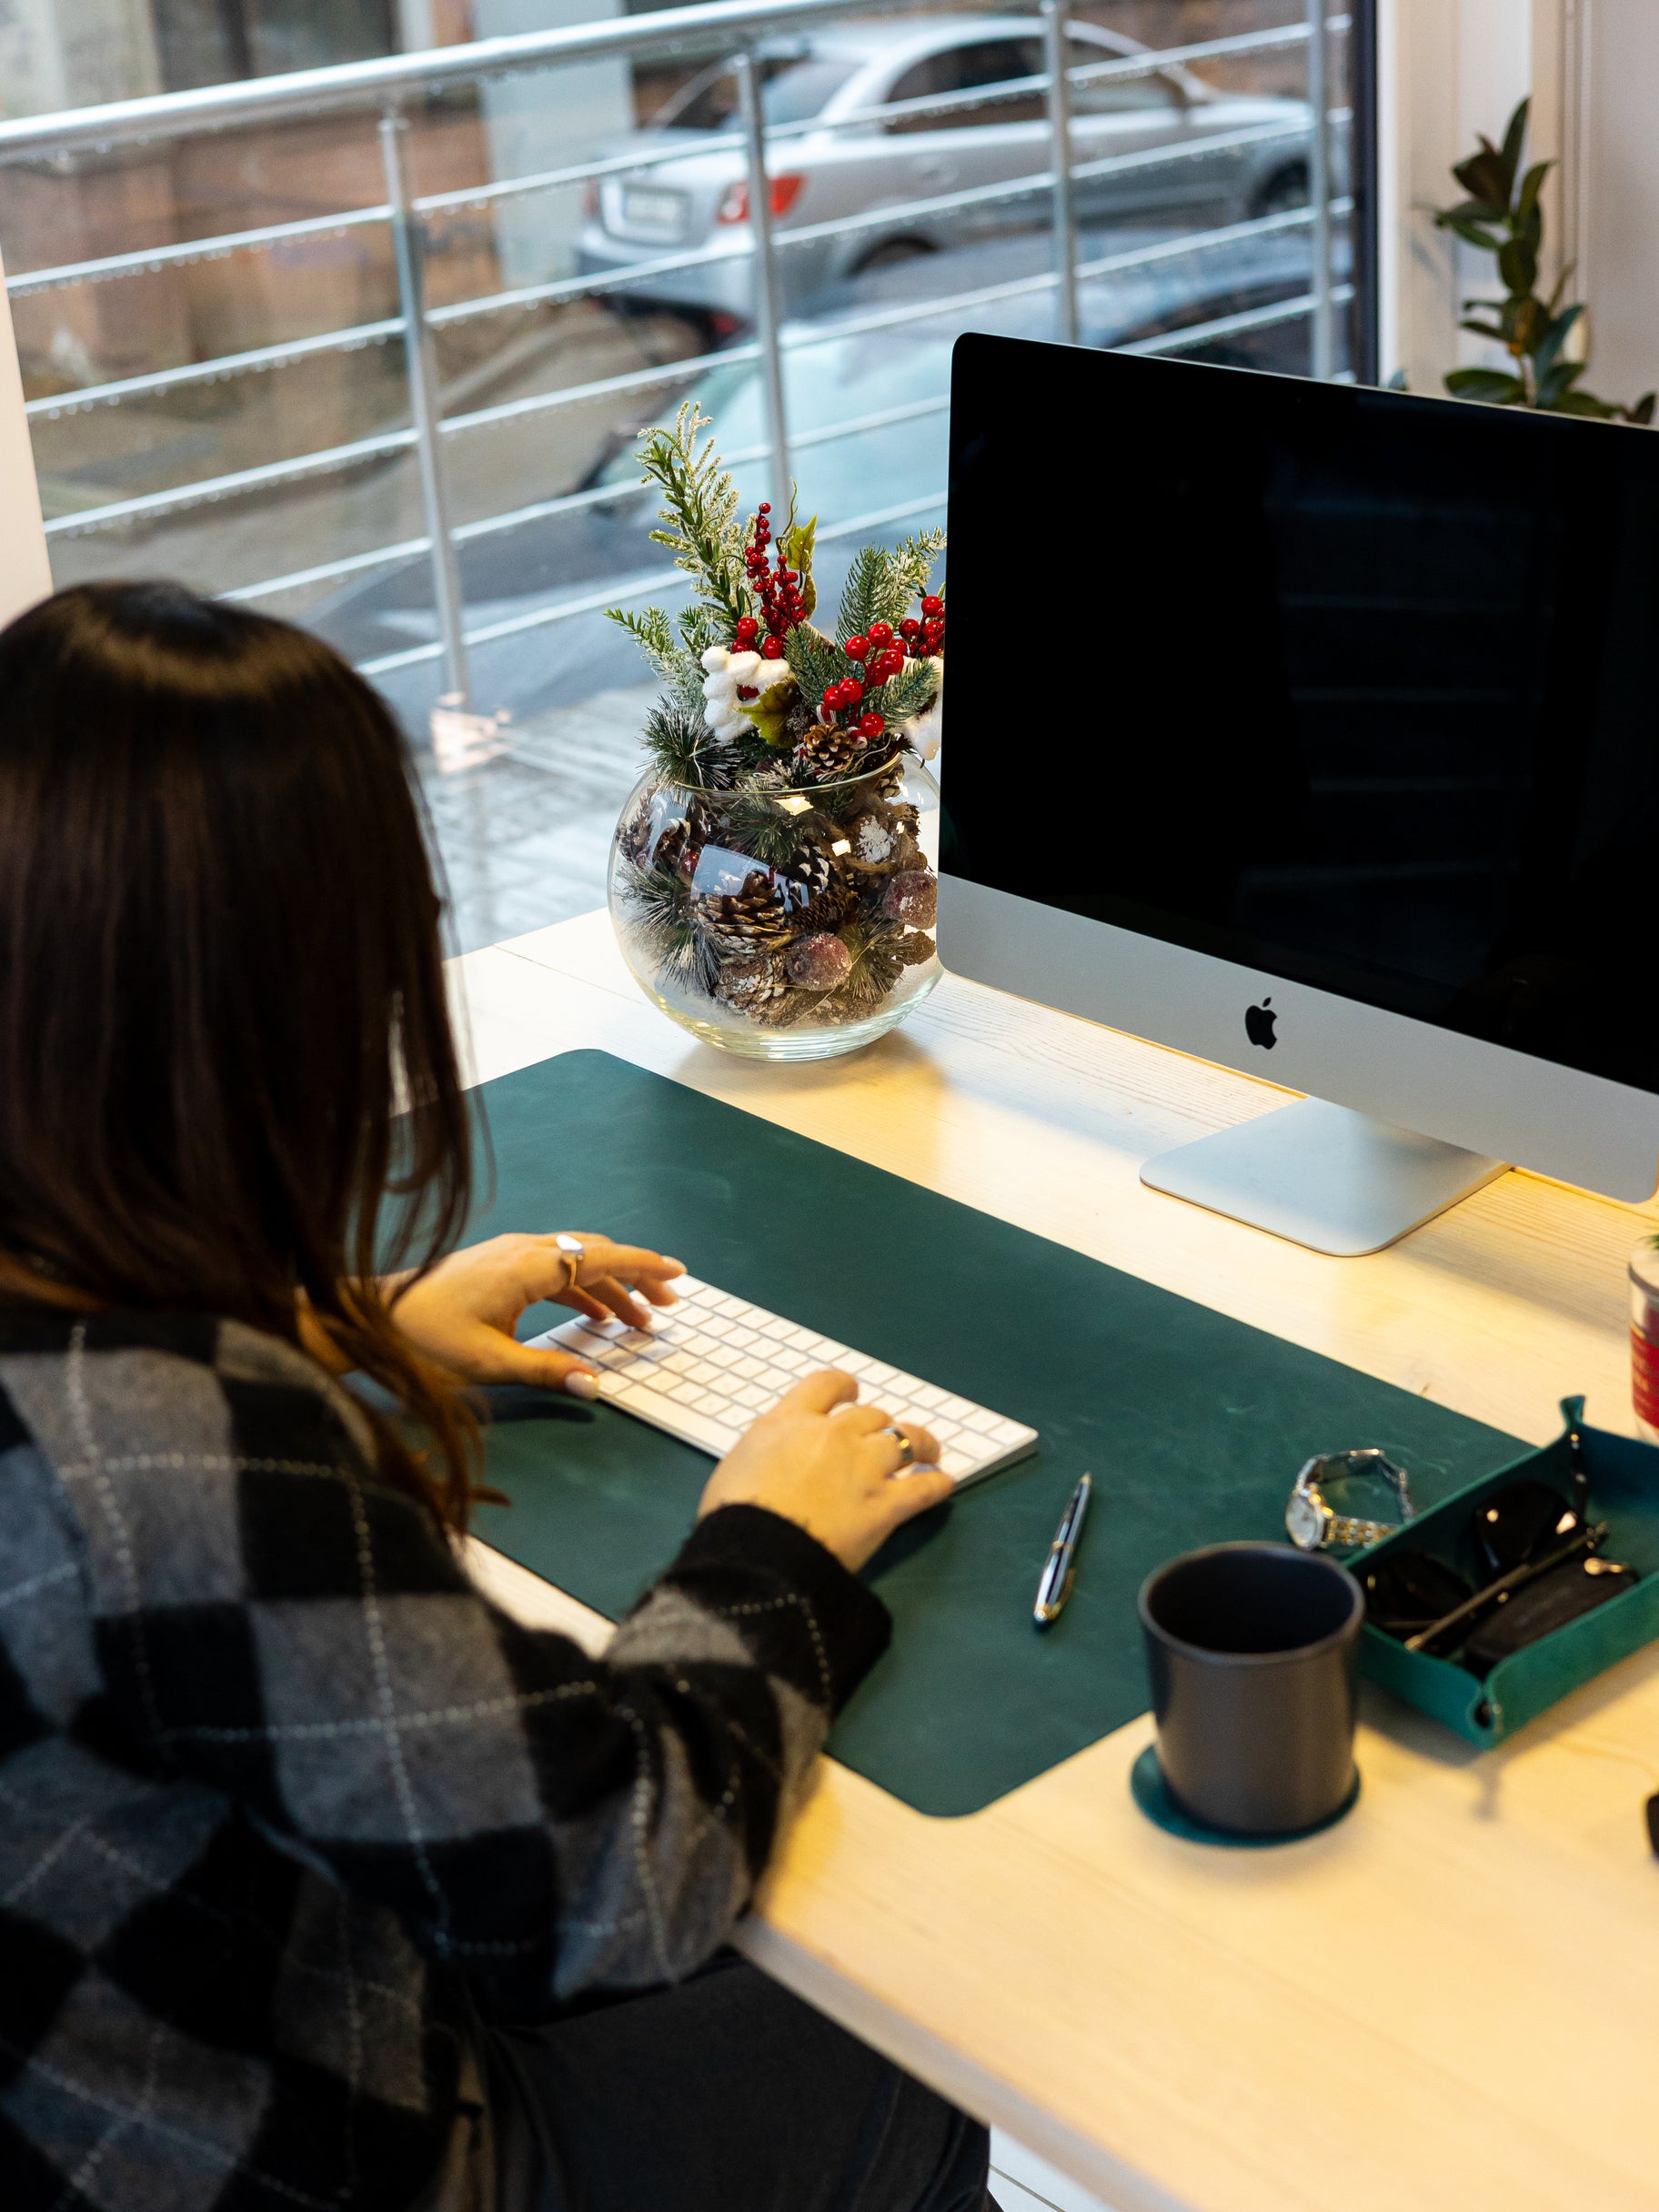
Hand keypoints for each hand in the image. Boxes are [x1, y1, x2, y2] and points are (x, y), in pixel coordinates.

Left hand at [386, 1232, 683, 1396]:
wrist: (370, 1319)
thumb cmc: (424, 1339)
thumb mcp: (489, 1363)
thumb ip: (547, 1372)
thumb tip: (595, 1387)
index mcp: (528, 1267)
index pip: (601, 1258)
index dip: (643, 1265)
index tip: (678, 1273)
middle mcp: (524, 1250)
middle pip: (595, 1254)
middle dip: (636, 1277)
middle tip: (668, 1305)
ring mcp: (509, 1254)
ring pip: (575, 1262)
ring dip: (610, 1287)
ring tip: (637, 1320)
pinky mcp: (497, 1265)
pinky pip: (554, 1269)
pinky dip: (582, 1289)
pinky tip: (593, 1317)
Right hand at [697, 1371, 950, 1572]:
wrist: (755, 1554)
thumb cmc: (733, 1514)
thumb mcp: (736, 1464)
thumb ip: (766, 1449)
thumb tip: (775, 1455)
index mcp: (791, 1420)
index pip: (826, 1384)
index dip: (844, 1386)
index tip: (851, 1392)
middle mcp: (833, 1435)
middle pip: (871, 1414)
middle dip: (879, 1423)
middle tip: (882, 1435)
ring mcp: (863, 1468)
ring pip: (905, 1439)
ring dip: (920, 1443)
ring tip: (928, 1450)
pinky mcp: (884, 1506)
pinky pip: (922, 1490)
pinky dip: (936, 1486)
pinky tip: (944, 1484)